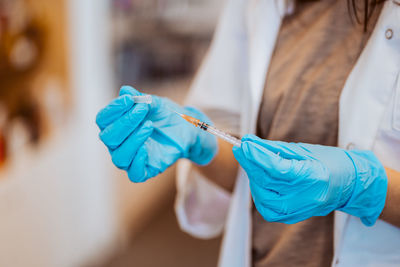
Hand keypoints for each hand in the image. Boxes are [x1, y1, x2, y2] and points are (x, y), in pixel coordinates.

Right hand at [96, 86, 216, 181]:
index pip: (103, 119)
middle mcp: (118, 143)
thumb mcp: (156, 104)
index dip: (113, 109)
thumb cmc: (166, 115)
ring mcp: (131, 158)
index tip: (129, 99)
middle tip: (142, 110)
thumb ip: (140, 99)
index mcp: (115, 125)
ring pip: (119, 157)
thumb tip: (125, 91)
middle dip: (124, 123)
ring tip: (149, 126)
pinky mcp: (146, 169)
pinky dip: (137, 162)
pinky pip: (134, 174)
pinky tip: (145, 149)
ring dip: (132, 140)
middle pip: (108, 138)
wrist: (187, 128)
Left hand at [233, 134, 387, 224]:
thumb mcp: (302, 150)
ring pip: (263, 198)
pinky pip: (268, 209)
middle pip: (267, 183)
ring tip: (253, 163)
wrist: (350, 185)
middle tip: (241, 149)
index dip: (257, 156)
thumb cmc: (329, 162)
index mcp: (313, 177)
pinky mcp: (294, 217)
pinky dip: (259, 194)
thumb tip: (248, 141)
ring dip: (253, 179)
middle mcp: (306, 197)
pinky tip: (260, 181)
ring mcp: (300, 210)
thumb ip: (273, 148)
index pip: (276, 169)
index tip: (244, 144)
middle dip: (250, 164)